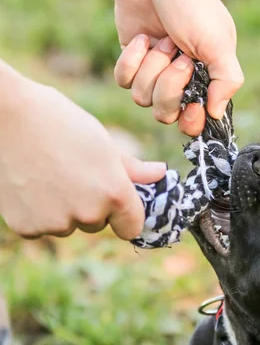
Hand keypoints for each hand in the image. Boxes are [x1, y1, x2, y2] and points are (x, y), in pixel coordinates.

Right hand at [0, 71, 165, 239]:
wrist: (7, 116)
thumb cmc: (59, 122)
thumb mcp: (102, 142)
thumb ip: (132, 167)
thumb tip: (160, 174)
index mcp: (114, 193)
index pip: (132, 226)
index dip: (125, 214)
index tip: (116, 203)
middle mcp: (88, 214)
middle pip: (98, 224)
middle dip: (91, 205)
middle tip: (73, 173)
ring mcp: (56, 224)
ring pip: (68, 225)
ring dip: (63, 210)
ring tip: (48, 174)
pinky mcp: (27, 228)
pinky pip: (41, 227)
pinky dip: (37, 212)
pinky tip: (29, 183)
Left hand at [80, 0, 243, 135]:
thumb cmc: (192, 2)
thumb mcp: (218, 41)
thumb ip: (226, 80)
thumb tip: (216, 114)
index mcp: (207, 77)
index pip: (197, 120)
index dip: (192, 121)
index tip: (192, 107)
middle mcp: (181, 79)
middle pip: (167, 114)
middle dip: (169, 87)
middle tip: (179, 57)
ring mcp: (154, 71)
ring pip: (143, 99)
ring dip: (152, 67)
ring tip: (162, 39)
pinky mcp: (131, 60)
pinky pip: (124, 81)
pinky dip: (132, 60)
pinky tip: (143, 38)